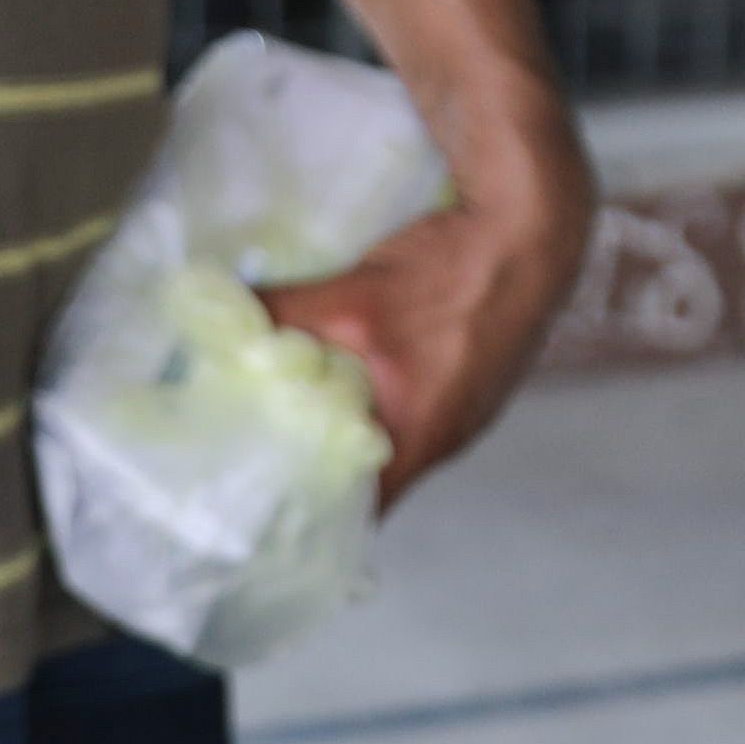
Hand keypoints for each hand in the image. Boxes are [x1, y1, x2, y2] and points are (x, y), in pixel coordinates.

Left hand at [262, 186, 587, 505]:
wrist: (534, 226)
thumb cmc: (451, 274)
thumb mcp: (354, 296)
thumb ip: (281, 312)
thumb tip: (211, 312)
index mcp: (422, 440)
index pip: (359, 515)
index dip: (311, 517)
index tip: (264, 512)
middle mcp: (452, 439)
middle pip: (378, 480)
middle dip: (325, 470)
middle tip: (267, 456)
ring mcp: (473, 410)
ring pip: (402, 440)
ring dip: (360, 432)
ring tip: (303, 414)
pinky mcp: (482, 377)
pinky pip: (425, 408)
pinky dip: (391, 402)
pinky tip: (364, 371)